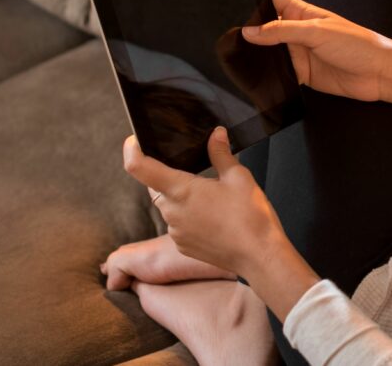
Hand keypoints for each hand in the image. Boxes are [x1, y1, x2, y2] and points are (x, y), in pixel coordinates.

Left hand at [122, 127, 319, 321]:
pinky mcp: (183, 246)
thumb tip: (216, 134)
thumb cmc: (250, 215)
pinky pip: (179, 225)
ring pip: (170, 206)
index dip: (132, 151)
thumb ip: (221, 153)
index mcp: (181, 190)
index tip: (134, 141)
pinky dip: (190, 217)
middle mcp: (171, 212)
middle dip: (171, 176)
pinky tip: (215, 218)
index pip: (140, 168)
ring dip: (184, 198)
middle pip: (157, 186)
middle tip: (200, 173)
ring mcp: (176, 232)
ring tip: (215, 199)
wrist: (259, 256)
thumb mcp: (239, 176)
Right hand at [243, 0, 391, 108]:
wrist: (380, 74)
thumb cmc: (358, 44)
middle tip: (225, 32)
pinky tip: (256, 77)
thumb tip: (249, 32)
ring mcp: (298, 53)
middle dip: (247, 28)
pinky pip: (279, 74)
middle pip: (264, 25)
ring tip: (233, 55)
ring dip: (256, 54)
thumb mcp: (317, 32)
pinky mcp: (301, 74)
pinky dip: (268, 75)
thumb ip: (282, 31)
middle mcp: (297, 31)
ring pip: (268, 51)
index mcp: (301, 12)